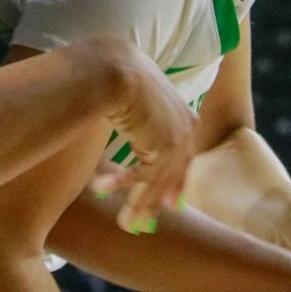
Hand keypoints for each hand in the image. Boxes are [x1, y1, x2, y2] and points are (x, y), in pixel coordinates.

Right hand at [92, 40, 196, 231]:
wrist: (115, 67)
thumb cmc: (116, 74)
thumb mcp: (134, 97)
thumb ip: (138, 115)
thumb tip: (126, 121)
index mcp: (182, 113)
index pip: (182, 155)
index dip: (176, 181)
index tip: (172, 204)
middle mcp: (187, 126)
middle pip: (174, 172)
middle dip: (156, 200)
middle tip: (142, 222)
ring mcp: (180, 136)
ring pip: (159, 180)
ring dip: (139, 205)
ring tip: (124, 224)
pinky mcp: (166, 146)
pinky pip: (146, 176)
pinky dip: (124, 187)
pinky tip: (103, 192)